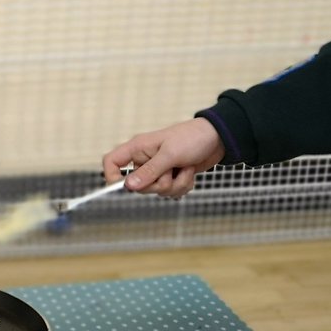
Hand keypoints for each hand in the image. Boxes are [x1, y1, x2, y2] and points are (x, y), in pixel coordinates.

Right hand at [102, 118, 225, 197]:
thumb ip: (149, 171)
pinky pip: (170, 192)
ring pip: (157, 191)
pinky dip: (183, 185)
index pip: (112, 162)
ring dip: (175, 184)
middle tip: (171, 172)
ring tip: (185, 168)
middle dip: (158, 184)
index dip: (112, 176)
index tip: (126, 187)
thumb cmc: (192, 138)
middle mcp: (145, 159)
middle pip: (137, 185)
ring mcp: (158, 169)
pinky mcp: (171, 176)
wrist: (218, 139)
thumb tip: (129, 186)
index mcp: (137, 148)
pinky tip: (189, 172)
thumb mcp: (170, 155)